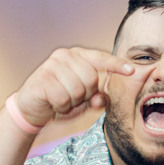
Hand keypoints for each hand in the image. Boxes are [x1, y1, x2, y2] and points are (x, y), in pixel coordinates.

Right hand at [14, 47, 134, 127]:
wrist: (31, 108)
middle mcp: (65, 56)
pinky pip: (62, 98)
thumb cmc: (60, 101)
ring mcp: (52, 65)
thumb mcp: (83, 102)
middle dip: (85, 96)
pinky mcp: (42, 78)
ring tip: (62, 101)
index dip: (116, 65)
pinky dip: (60, 107)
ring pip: (77, 90)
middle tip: (72, 98)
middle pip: (91, 79)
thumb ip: (97, 99)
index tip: (131, 70)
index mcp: (78, 56)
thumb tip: (104, 98)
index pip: (101, 58)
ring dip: (71, 103)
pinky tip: (53, 103)